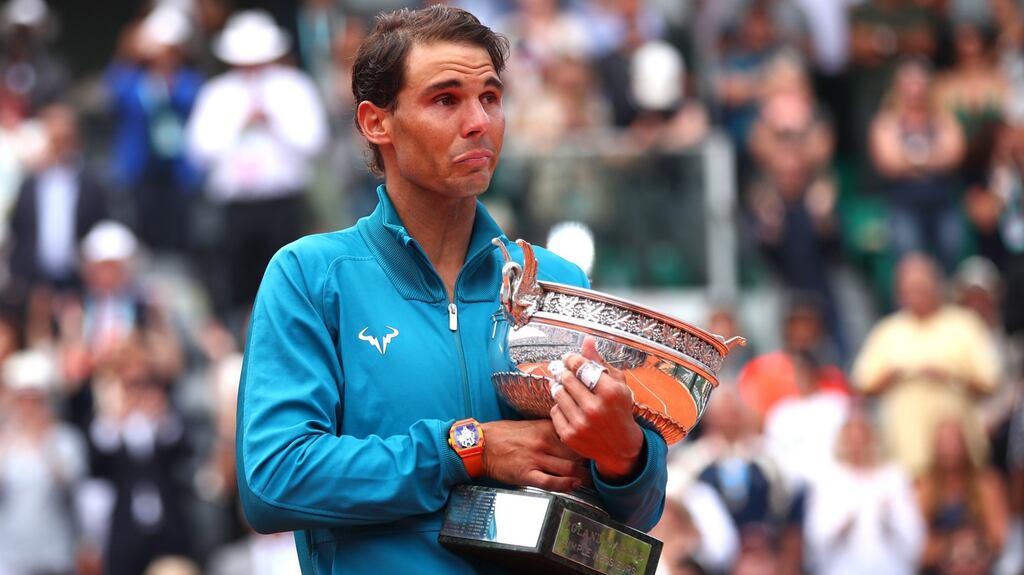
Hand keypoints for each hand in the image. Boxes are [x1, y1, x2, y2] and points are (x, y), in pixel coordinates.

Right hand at [481, 419, 588, 491]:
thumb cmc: (504, 434)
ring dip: (582, 475)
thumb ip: (550, 428)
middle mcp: (543, 442)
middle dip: (588, 460)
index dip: (588, 442)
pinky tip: (573, 486)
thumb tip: (570, 433)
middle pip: (576, 452)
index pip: (575, 434)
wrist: (481, 444)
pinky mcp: (527, 475)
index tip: (595, 447)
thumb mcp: (530, 424)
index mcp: (545, 428)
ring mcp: (535, 459)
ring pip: (568, 468)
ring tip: (589, 478)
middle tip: (596, 466)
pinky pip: (551, 482)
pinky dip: (566, 485)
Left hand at [551, 338, 643, 481]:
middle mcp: (595, 408)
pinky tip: (569, 407)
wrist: (621, 448)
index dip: (571, 359)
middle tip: (565, 371)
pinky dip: (560, 406)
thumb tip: (587, 340)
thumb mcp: (618, 385)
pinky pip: (555, 410)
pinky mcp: (569, 435)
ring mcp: (580, 423)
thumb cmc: (620, 411)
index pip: (580, 366)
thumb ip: (600, 362)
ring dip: (560, 387)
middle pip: (567, 378)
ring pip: (558, 393)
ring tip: (566, 388)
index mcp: (611, 392)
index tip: (569, 359)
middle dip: (564, 372)